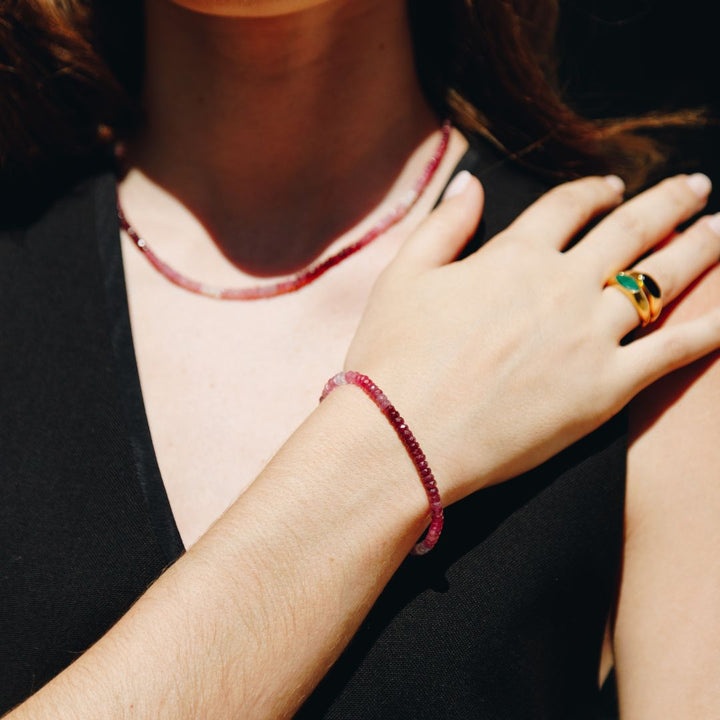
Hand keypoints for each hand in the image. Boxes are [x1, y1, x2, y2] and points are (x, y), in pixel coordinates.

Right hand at [345, 171, 719, 503]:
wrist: (403, 434)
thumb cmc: (392, 357)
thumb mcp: (402, 276)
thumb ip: (444, 223)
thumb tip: (471, 181)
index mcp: (513, 256)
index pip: (567, 206)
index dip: (593, 190)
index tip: (611, 186)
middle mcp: (561, 285)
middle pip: (629, 230)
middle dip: (667, 203)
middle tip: (696, 189)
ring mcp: (589, 336)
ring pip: (660, 279)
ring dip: (699, 249)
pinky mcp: (606, 388)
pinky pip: (673, 351)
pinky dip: (711, 329)